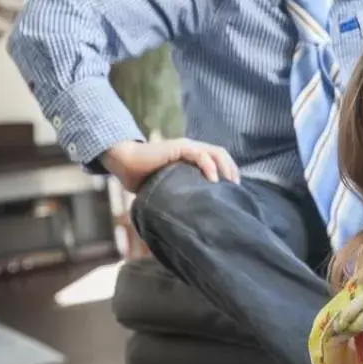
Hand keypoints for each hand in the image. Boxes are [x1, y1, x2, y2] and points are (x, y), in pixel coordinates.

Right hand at [102, 138, 238, 191]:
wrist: (126, 164)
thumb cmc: (145, 177)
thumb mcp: (170, 185)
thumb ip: (182, 192)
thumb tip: (193, 216)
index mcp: (192, 156)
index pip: (218, 159)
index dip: (229, 171)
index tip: (234, 189)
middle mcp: (192, 149)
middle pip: (221, 154)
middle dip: (232, 169)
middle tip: (236, 187)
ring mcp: (187, 147)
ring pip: (215, 152)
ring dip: (226, 167)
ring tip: (229, 183)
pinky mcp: (179, 148)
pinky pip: (200, 155)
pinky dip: (209, 166)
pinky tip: (213, 179)